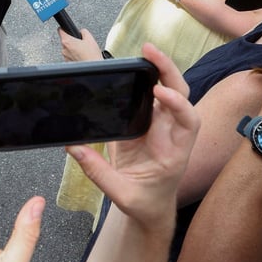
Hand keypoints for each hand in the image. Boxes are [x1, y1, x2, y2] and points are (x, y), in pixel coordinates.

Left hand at [60, 27, 103, 62]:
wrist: (93, 69)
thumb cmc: (91, 56)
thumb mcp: (90, 39)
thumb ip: (84, 31)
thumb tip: (82, 31)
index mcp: (67, 41)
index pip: (60, 30)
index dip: (64, 29)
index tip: (66, 29)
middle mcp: (64, 50)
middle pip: (65, 41)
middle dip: (72, 41)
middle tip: (81, 43)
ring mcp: (65, 57)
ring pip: (67, 49)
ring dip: (73, 49)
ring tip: (83, 51)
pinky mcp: (68, 63)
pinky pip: (69, 56)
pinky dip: (74, 56)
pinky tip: (82, 56)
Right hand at [67, 43, 198, 232]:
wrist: (151, 209)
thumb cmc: (143, 203)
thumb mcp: (121, 194)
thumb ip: (97, 172)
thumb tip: (74, 147)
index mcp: (175, 153)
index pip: (188, 121)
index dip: (177, 103)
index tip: (158, 92)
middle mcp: (172, 134)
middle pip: (182, 95)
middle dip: (170, 71)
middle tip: (150, 51)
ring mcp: (160, 126)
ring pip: (168, 91)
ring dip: (159, 70)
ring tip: (145, 51)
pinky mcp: (145, 123)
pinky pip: (148, 97)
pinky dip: (143, 80)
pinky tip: (133, 68)